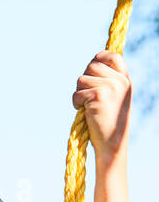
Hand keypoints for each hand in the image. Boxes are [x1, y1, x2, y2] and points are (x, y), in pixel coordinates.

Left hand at [72, 50, 130, 164]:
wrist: (112, 144)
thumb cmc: (109, 123)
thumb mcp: (115, 98)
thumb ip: (108, 81)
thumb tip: (93, 65)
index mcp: (125, 80)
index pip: (112, 56)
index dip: (98, 58)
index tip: (91, 69)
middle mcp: (120, 81)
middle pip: (92, 66)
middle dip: (84, 80)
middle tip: (88, 97)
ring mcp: (110, 87)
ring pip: (82, 79)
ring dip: (79, 93)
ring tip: (87, 106)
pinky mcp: (98, 95)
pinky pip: (77, 93)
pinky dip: (76, 103)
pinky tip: (85, 112)